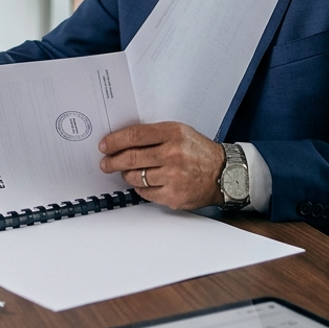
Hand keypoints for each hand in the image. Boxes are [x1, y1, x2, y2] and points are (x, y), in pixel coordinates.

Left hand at [99, 122, 224, 210]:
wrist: (223, 173)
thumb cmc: (198, 152)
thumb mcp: (179, 132)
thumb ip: (154, 134)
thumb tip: (123, 140)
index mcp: (173, 134)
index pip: (135, 135)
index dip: (115, 141)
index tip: (105, 145)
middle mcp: (173, 154)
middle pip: (131, 157)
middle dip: (112, 161)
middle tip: (105, 163)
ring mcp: (173, 177)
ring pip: (136, 177)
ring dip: (126, 175)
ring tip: (126, 172)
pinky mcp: (173, 196)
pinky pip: (145, 192)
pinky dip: (140, 187)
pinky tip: (143, 182)